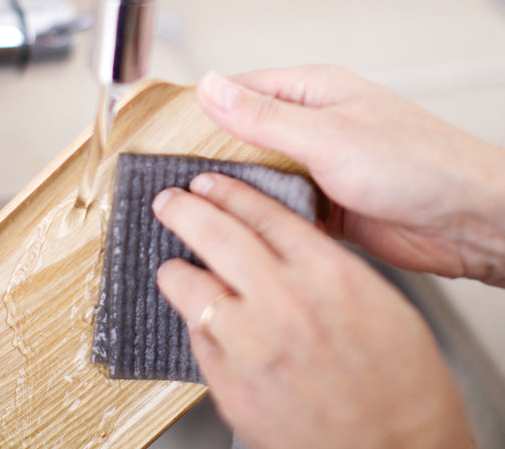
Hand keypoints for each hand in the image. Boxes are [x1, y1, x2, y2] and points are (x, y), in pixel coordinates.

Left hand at [153, 174, 473, 448]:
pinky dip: (196, 324)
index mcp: (327, 273)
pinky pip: (198, 339)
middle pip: (217, 234)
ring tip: (172, 267)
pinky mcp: (232, 386)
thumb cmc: (403, 384)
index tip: (207, 183)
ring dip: (176, 271)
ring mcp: (253, 345)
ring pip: (191, 286)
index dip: (228, 192)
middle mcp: (284, 301)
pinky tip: (201, 321)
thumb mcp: (380, 302)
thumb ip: (326, 265)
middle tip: (168, 201)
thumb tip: (284, 242)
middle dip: (184, 210)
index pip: (262, 213)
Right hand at [196, 65, 504, 285]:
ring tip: (199, 204)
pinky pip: (280, 203)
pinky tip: (241, 225)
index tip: (166, 131)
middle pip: (245, 133)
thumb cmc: (417, 164)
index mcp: (312, 91)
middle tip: (177, 176)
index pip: (241, 90)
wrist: (469, 221)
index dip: (203, 109)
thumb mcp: (326, 136)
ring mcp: (317, 164)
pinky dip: (262, 213)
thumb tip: (210, 86)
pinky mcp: (324, 202)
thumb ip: (262, 116)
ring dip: (238, 187)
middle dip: (215, 154)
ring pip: (259, 172)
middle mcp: (312, 124)